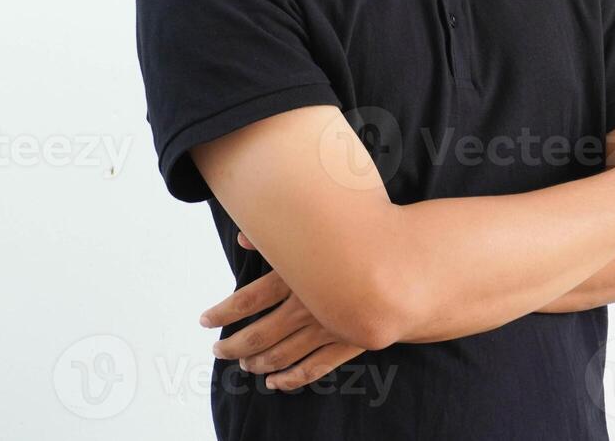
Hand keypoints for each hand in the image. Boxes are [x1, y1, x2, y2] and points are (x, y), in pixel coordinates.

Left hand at [200, 232, 366, 390]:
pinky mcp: (347, 341)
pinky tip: (276, 382)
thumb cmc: (359, 240)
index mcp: (295, 277)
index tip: (205, 321)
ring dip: (259, 362)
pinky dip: (292, 378)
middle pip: (260, 334)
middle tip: (218, 350)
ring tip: (244, 364)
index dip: (222, 313)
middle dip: (234, 345)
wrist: (409, 263)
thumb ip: (278, 236)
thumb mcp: (317, 231)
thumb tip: (244, 238)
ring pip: (283, 354)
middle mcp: (306, 306)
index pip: (246, 300)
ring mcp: (327, 327)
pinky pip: (313, 368)